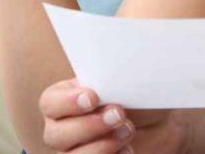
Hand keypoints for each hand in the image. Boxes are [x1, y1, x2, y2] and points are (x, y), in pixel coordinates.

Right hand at [41, 80, 182, 153]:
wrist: (154, 123)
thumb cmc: (131, 96)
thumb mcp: (123, 80)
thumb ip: (111, 74)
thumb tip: (116, 61)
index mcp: (61, 100)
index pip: (50, 103)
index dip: (68, 102)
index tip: (93, 97)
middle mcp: (60, 129)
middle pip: (56, 135)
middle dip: (89, 126)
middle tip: (118, 114)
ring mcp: (72, 153)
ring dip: (102, 146)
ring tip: (128, 131)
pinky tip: (128, 149)